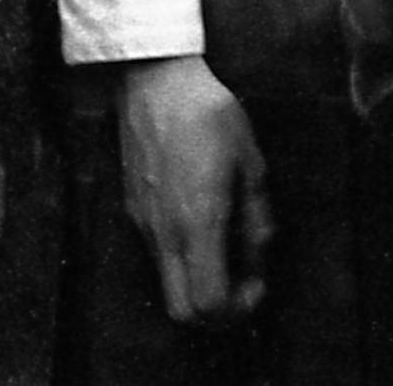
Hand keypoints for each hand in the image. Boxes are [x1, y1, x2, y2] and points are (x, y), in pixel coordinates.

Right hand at [118, 54, 273, 324]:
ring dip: (198, 284)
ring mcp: (144, 223)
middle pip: (182, 312)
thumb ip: (257, 217)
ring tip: (225, 248)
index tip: (257, 282)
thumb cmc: (207, 112)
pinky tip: (201, 224)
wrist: (154, 78)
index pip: (208, 304)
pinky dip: (182, 260)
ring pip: (167, 284)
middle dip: (216, 314)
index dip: (238, 308)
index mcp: (198, 222)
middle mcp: (164, 232)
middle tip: (241, 286)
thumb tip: (260, 253)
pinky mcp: (133, 209)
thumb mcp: (250, 160)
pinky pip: (158, 254)